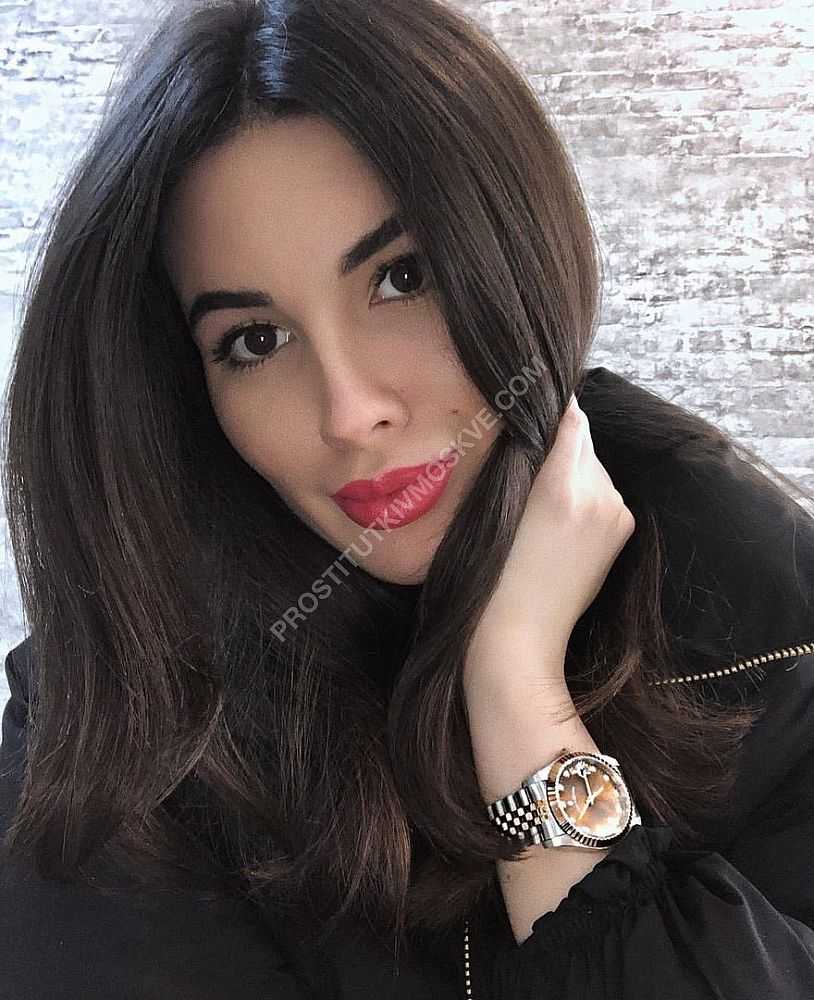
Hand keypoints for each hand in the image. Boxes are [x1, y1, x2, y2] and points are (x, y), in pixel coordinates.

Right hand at [466, 394, 636, 689]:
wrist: (519, 636)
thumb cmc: (490, 573)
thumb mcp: (496, 507)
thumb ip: (524, 458)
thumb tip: (541, 421)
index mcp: (562, 485)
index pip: (570, 418)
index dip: (551, 408)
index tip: (532, 403)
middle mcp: (598, 493)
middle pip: (582, 441)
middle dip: (558, 446)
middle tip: (526, 470)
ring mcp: (615, 512)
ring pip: (593, 467)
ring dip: (573, 472)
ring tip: (541, 507)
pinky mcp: (622, 529)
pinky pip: (603, 492)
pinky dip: (586, 496)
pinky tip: (559, 523)